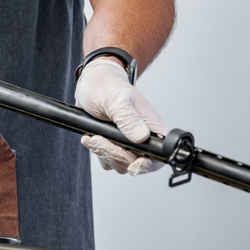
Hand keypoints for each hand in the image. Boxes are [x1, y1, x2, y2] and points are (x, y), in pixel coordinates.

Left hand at [75, 58, 167, 175]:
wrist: (91, 84)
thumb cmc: (108, 87)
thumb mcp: (118, 99)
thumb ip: (128, 118)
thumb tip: (140, 137)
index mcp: (150, 126)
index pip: (159, 153)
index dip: (150, 164)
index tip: (134, 165)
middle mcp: (140, 137)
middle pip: (134, 162)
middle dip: (115, 155)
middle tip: (99, 139)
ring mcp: (125, 142)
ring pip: (119, 164)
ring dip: (103, 153)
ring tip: (93, 136)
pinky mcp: (111, 144)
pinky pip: (106, 160)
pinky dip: (97, 152)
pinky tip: (89, 138)